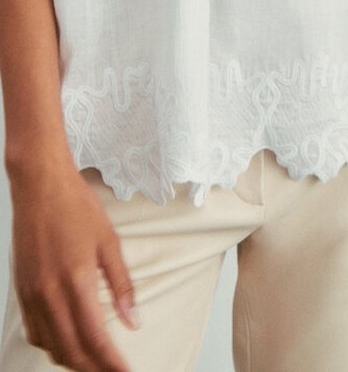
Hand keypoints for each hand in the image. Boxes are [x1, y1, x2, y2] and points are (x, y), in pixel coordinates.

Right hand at [9, 160, 138, 370]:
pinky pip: (34, 332)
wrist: (40, 186)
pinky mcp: (20, 290)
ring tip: (95, 362)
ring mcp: (31, 294)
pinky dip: (52, 345)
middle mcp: (49, 294)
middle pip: (71, 350)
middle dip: (94, 369)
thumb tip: (133, 322)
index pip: (95, 338)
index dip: (112, 363)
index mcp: (76, 281)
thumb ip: (121, 285)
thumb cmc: (77, 207)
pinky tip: (67, 342)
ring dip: (73, 360)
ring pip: (50, 346)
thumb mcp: (109, 242)